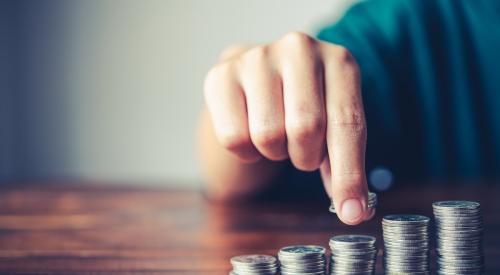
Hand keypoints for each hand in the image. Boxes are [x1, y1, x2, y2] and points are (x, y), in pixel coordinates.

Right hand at [204, 32, 371, 224]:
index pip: (347, 124)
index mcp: (339, 61)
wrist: (259, 77)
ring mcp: (257, 57)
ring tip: (277, 136)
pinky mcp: (221, 74)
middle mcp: (299, 49)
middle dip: (305, 156)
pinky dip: (246, 150)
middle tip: (301, 151)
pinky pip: (233, 137)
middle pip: (305, 129)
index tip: (351, 213)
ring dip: (274, 151)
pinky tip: (250, 132)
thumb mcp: (333, 124)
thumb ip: (343, 164)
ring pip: (267, 135)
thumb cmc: (303, 105)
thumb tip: (352, 210)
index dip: (349, 174)